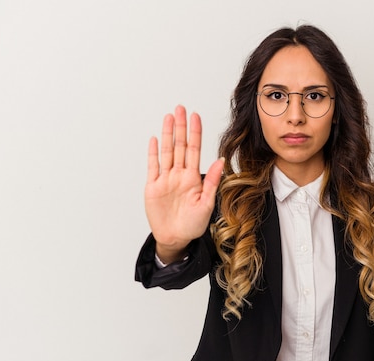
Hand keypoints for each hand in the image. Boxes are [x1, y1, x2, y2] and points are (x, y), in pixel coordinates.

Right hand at [145, 105, 223, 263]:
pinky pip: (153, 166)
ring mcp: (165, 179)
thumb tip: (220, 160)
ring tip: (169, 117)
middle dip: (181, 127)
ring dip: (168, 134)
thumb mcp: (206, 203)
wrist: (176, 239)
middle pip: (180, 146)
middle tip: (180, 108)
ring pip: (167, 152)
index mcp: (193, 178)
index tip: (196, 116)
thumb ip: (212, 181)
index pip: (194, 150)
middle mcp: (179, 175)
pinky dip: (154, 153)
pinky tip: (155, 139)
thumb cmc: (193, 224)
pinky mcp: (153, 187)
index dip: (195, 133)